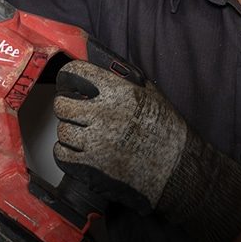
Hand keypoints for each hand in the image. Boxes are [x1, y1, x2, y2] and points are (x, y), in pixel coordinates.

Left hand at [54, 60, 240, 241]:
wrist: (179, 170)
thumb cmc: (169, 132)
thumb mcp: (151, 95)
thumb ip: (126, 81)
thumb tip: (107, 71)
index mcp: (118, 92)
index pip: (77, 72)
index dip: (69, 75)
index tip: (67, 80)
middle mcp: (103, 114)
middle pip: (62, 104)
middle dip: (66, 107)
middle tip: (74, 112)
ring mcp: (97, 141)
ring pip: (62, 130)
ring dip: (69, 132)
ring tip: (80, 134)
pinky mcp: (93, 166)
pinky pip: (62, 154)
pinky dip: (64, 152)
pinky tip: (75, 150)